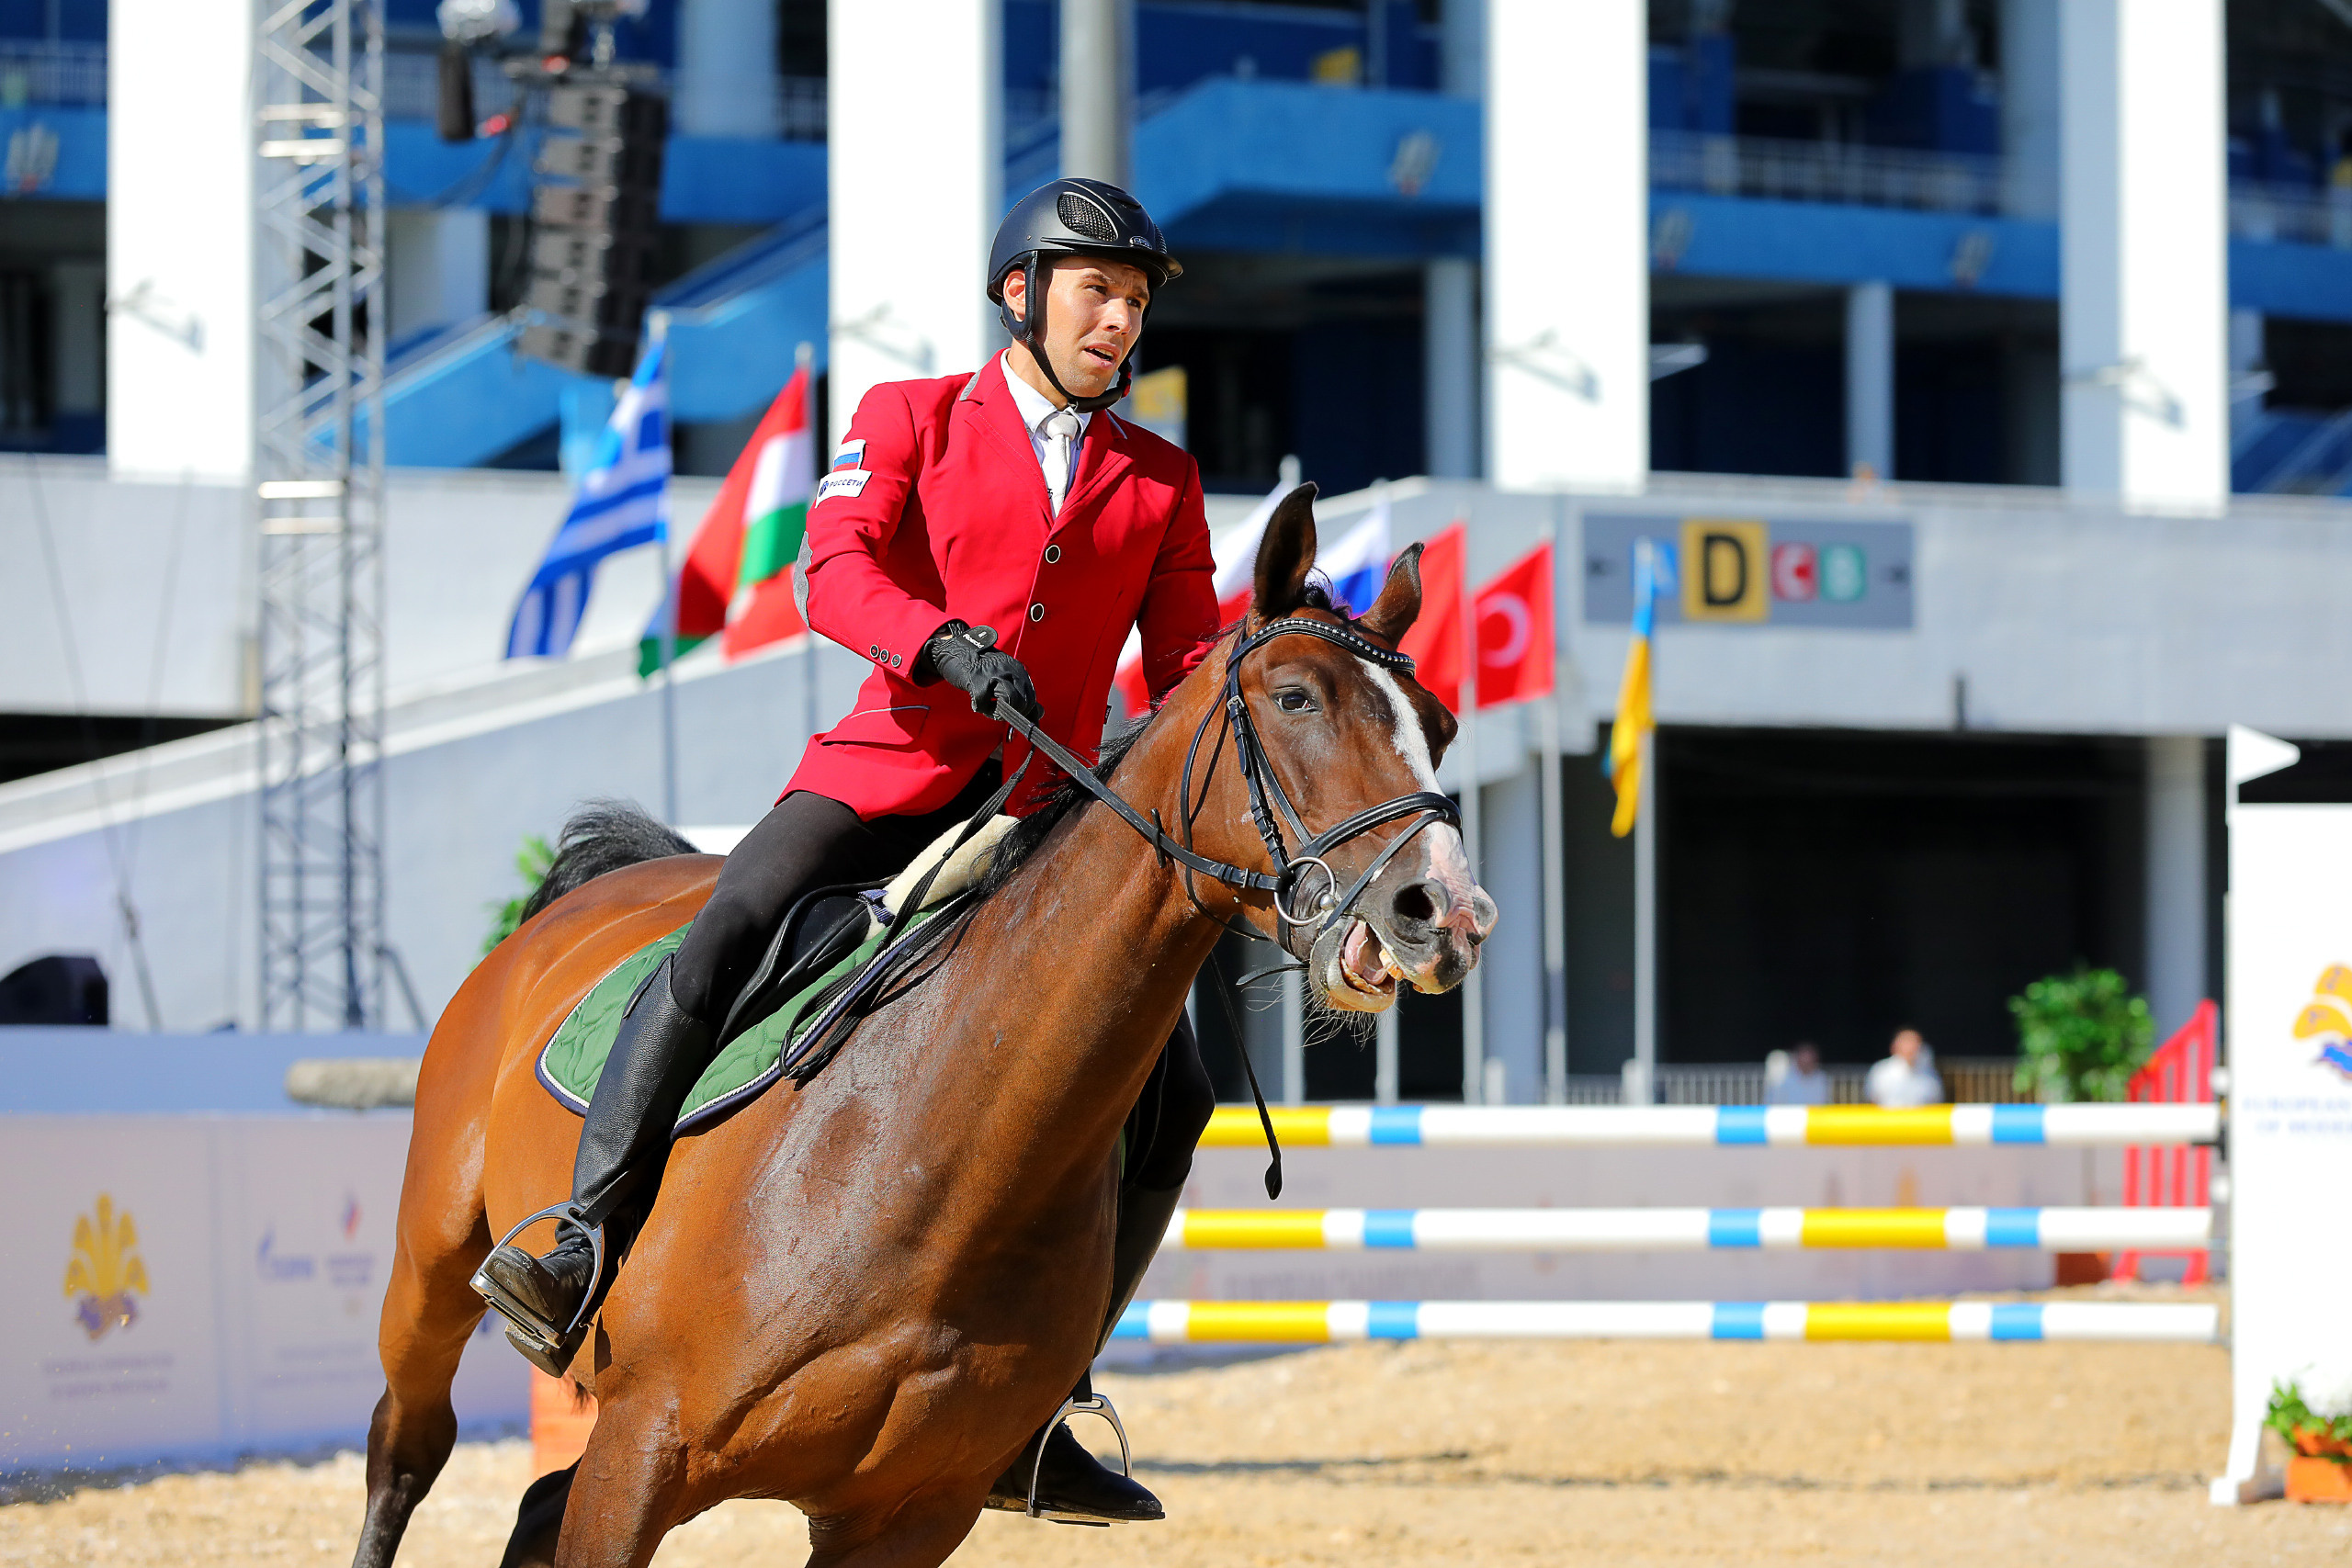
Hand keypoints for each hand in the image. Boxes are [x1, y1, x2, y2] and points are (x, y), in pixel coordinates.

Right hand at [926, 623, 1041, 722]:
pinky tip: (978, 702)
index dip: (1024, 712)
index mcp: (1018, 670)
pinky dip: (981, 708)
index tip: (1016, 717)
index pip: (1031, 698)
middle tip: (999, 712)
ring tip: (989, 708)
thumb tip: (1040, 713)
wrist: (958, 653)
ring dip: (998, 713)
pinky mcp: (978, 680)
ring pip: (1010, 702)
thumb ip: (1022, 695)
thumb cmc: (982, 669)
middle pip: (1023, 702)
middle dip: (1012, 714)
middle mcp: (1010, 670)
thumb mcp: (1006, 678)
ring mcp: (994, 674)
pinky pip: (984, 704)